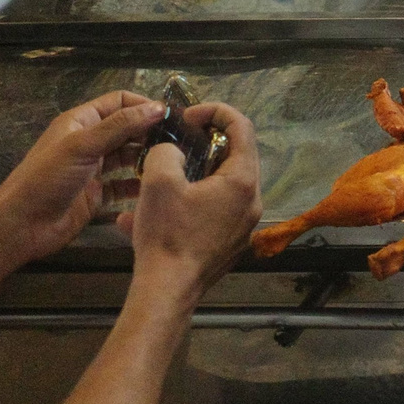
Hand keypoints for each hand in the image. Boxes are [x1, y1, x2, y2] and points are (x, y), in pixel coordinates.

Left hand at [0, 91, 165, 290]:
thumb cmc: (47, 179)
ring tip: (175, 161)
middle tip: (182, 140)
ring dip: (148, 157)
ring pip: (129, 155)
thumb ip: (120, 126)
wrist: (20, 226)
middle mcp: (89, 141)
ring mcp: (94, 168)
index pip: (119, 102)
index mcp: (80, 122)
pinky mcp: (98, 194)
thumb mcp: (82, 146)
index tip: (172, 116)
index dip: (144, 105)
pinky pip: (125, 184)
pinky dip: (140, 183)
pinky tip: (159, 184)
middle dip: (151, 131)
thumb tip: (159, 108)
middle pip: (127, 128)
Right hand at [119, 102, 261, 305]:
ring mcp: (244, 224)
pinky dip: (188, 204)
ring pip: (220, 186)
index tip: (188, 117)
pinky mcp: (230, 243)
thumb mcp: (159, 182)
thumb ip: (167, 152)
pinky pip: (212, 212)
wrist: (167, 291)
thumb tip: (173, 150)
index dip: (216, 112)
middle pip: (235, 156)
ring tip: (159, 179)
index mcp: (243, 180)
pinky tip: (150, 214)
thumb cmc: (167, 234)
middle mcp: (253, 200)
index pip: (243, 127)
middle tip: (175, 144)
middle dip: (204, 144)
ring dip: (191, 176)